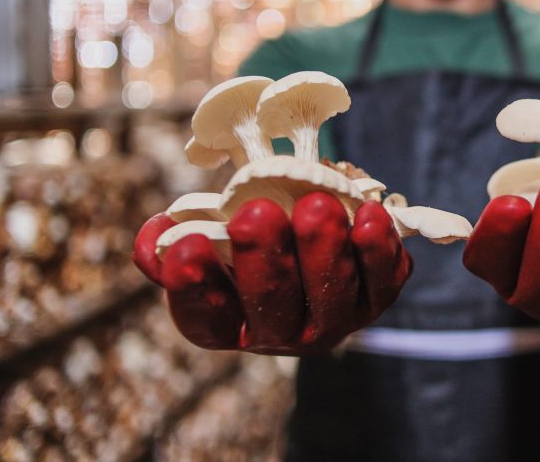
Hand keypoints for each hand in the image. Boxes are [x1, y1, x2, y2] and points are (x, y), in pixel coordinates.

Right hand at [133, 194, 412, 354]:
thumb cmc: (247, 239)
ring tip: (317, 205)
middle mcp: (279, 333)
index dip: (194, 285)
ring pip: (331, 297)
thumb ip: (173, 243)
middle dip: (265, 260)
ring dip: (325, 251)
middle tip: (257, 213)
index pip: (205, 316)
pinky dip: (380, 251)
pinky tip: (371, 215)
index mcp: (227, 323)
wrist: (309, 233)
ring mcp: (331, 319)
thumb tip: (156, 239)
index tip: (187, 246)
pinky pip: (382, 282)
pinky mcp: (374, 299)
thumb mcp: (205, 242)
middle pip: (272, 308)